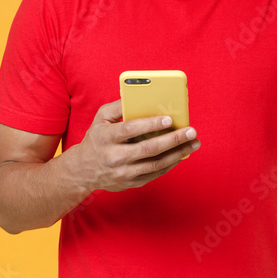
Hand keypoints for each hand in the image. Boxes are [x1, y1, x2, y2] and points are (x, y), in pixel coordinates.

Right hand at [67, 99, 199, 192]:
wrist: (83, 171)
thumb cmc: (96, 139)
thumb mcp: (100, 118)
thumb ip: (119, 106)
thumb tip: (139, 94)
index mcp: (106, 137)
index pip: (130, 130)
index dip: (150, 124)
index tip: (169, 119)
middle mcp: (114, 157)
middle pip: (148, 149)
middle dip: (173, 140)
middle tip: (191, 131)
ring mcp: (123, 173)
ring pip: (155, 164)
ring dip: (178, 153)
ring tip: (193, 143)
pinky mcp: (131, 183)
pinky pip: (155, 174)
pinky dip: (170, 164)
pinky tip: (181, 154)